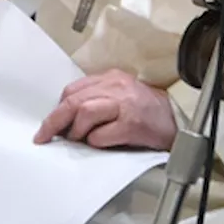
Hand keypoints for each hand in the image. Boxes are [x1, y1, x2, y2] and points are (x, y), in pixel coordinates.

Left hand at [33, 69, 176, 150]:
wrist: (178, 121)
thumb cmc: (147, 112)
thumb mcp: (119, 96)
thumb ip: (96, 101)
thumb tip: (66, 120)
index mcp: (111, 78)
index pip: (73, 90)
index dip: (56, 109)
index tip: (48, 125)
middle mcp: (116, 87)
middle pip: (74, 100)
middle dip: (54, 121)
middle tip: (44, 136)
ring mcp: (125, 105)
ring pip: (85, 112)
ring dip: (75, 130)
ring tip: (76, 140)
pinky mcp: (132, 124)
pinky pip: (102, 134)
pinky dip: (95, 141)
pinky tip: (97, 144)